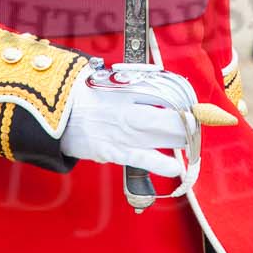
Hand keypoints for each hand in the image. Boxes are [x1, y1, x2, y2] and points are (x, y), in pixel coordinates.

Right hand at [59, 64, 203, 183]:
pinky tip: (177, 167)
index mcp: (127, 90)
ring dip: (180, 140)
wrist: (57, 113)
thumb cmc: (88, 97)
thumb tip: (166, 93)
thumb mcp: (113, 84)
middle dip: (186, 123)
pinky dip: (161, 163)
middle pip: (167, 116)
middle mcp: (127, 109)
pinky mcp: (113, 151)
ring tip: (190, 142)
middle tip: (195, 125)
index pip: (165, 94)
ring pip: (160, 136)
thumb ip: (137, 88)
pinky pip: (142, 158)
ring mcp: (121, 131)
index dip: (183, 102)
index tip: (194, 107)